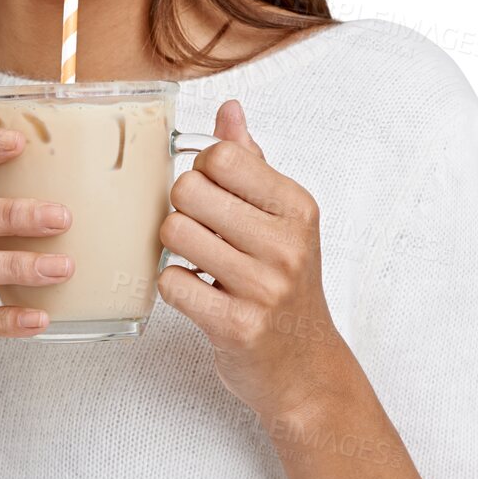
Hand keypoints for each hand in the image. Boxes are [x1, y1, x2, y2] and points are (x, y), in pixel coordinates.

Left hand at [157, 99, 344, 424]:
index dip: (201, 172)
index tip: (213, 198)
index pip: (221, 155)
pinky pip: (171, 283)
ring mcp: (264, 286)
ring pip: (173, 234)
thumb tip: (229, 110)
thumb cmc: (286, 288)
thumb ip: (251, 164)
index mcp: (297, 208)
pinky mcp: (237, 326)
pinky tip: (197, 294)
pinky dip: (174, 286)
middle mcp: (287, 244)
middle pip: (188, 190)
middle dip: (181, 210)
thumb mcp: (282, 221)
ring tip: (200, 265)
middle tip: (200, 234)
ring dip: (174, 250)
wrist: (306, 369)